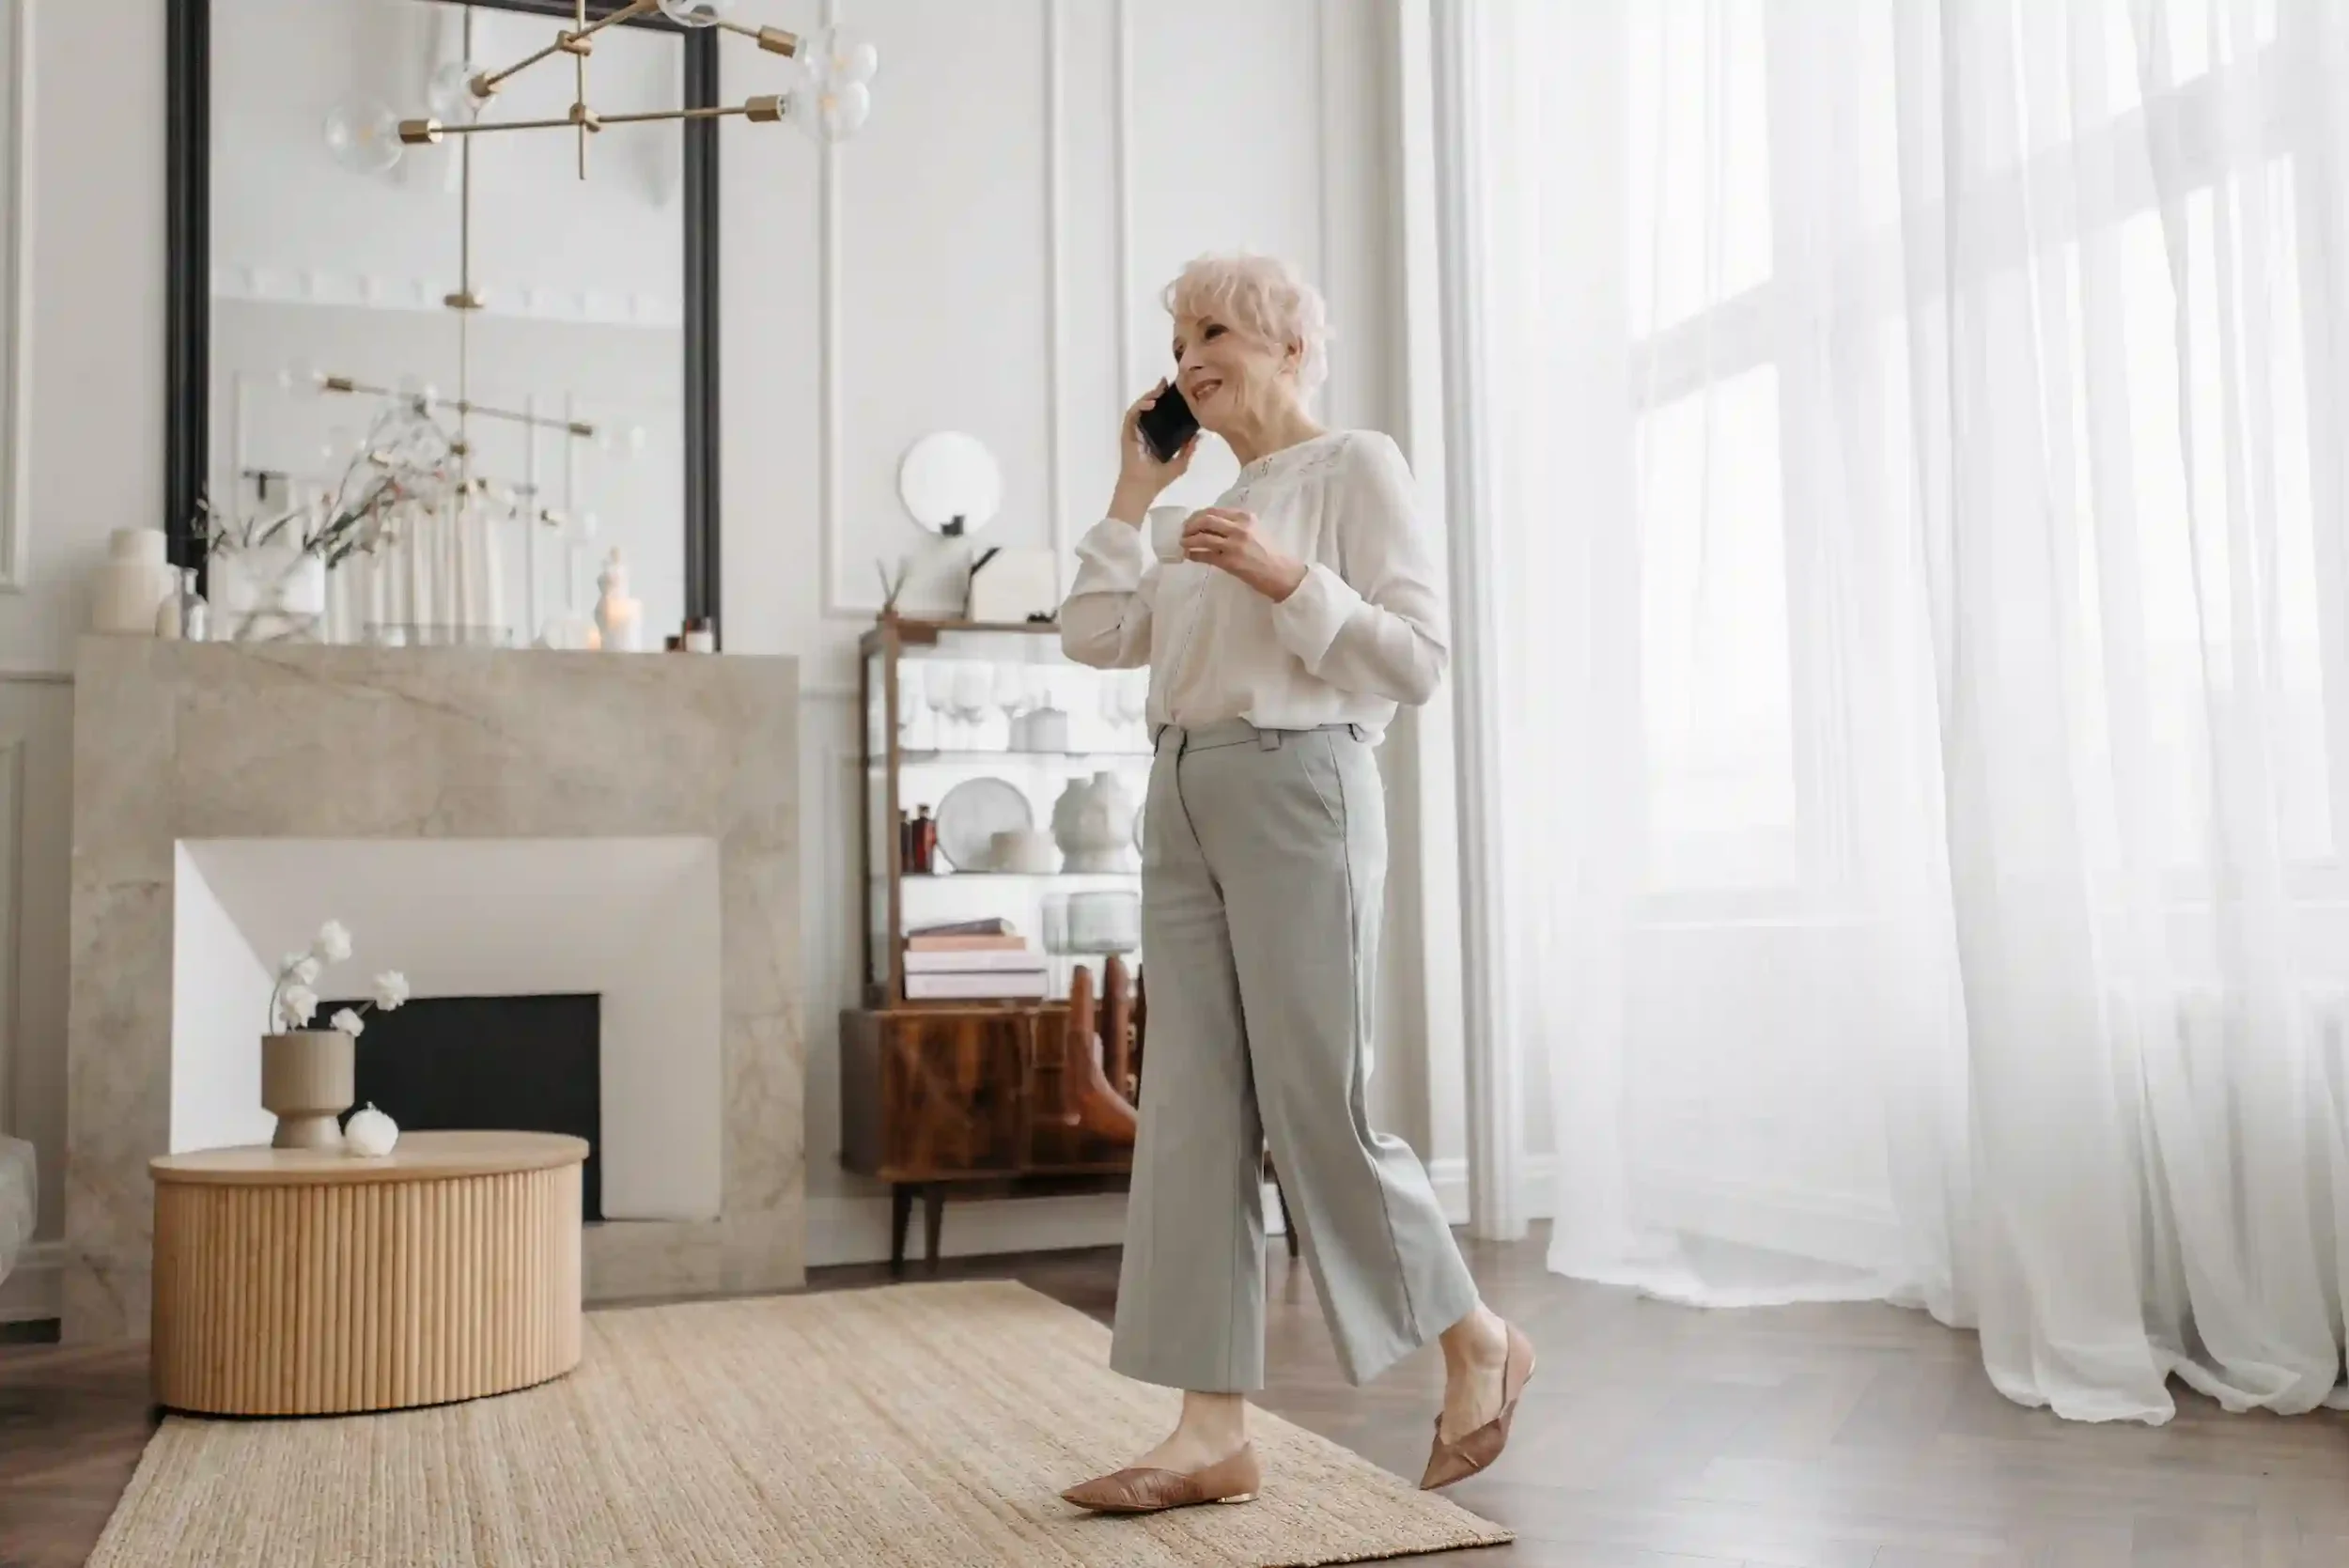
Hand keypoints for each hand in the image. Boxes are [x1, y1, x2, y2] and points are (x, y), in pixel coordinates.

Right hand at [1109, 382, 1194, 521]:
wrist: (1143, 488)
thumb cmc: (1159, 479)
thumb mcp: (1180, 463)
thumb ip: (1189, 449)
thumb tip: (1199, 436)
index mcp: (1156, 435)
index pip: (1161, 414)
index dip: (1168, 401)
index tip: (1177, 391)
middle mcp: (1144, 430)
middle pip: (1150, 407)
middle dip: (1157, 393)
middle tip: (1167, 383)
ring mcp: (1134, 431)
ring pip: (1140, 407)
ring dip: (1149, 396)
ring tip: (1159, 390)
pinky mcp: (1127, 433)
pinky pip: (1132, 415)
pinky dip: (1140, 407)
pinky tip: (1151, 403)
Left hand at [1181, 509, 1307, 601]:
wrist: (1281, 572)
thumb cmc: (1269, 552)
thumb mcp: (1255, 530)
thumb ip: (1236, 524)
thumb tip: (1211, 525)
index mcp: (1245, 517)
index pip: (1214, 511)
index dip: (1198, 515)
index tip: (1190, 521)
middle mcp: (1239, 527)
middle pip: (1206, 520)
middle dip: (1190, 525)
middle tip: (1183, 531)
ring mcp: (1234, 544)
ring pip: (1203, 537)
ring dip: (1189, 540)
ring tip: (1183, 543)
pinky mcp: (1230, 561)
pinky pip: (1205, 556)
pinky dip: (1194, 555)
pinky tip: (1189, 556)